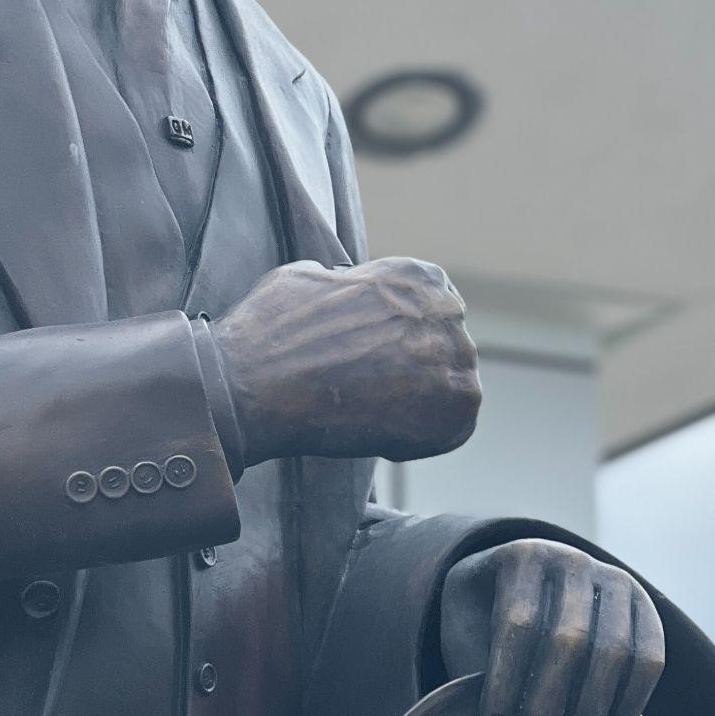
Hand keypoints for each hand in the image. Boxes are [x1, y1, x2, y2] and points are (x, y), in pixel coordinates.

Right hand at [212, 258, 480, 466]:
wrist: (257, 386)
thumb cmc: (271, 334)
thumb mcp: (308, 276)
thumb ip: (347, 282)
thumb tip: (346, 287)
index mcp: (417, 277)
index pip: (431, 310)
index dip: (401, 338)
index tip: (374, 356)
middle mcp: (446, 311)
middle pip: (444, 348)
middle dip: (414, 371)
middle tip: (370, 389)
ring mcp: (456, 359)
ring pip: (451, 388)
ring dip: (417, 405)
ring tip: (368, 412)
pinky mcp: (458, 408)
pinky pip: (450, 429)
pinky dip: (417, 439)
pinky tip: (375, 432)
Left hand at [439, 540, 663, 715]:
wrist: (526, 590)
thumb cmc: (484, 621)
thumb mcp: (466, 630)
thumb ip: (476, 665)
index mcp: (522, 555)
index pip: (518, 622)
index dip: (505, 682)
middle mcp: (574, 559)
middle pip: (569, 640)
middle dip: (546, 708)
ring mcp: (615, 579)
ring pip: (613, 653)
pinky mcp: (645, 608)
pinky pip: (648, 661)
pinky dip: (627, 707)